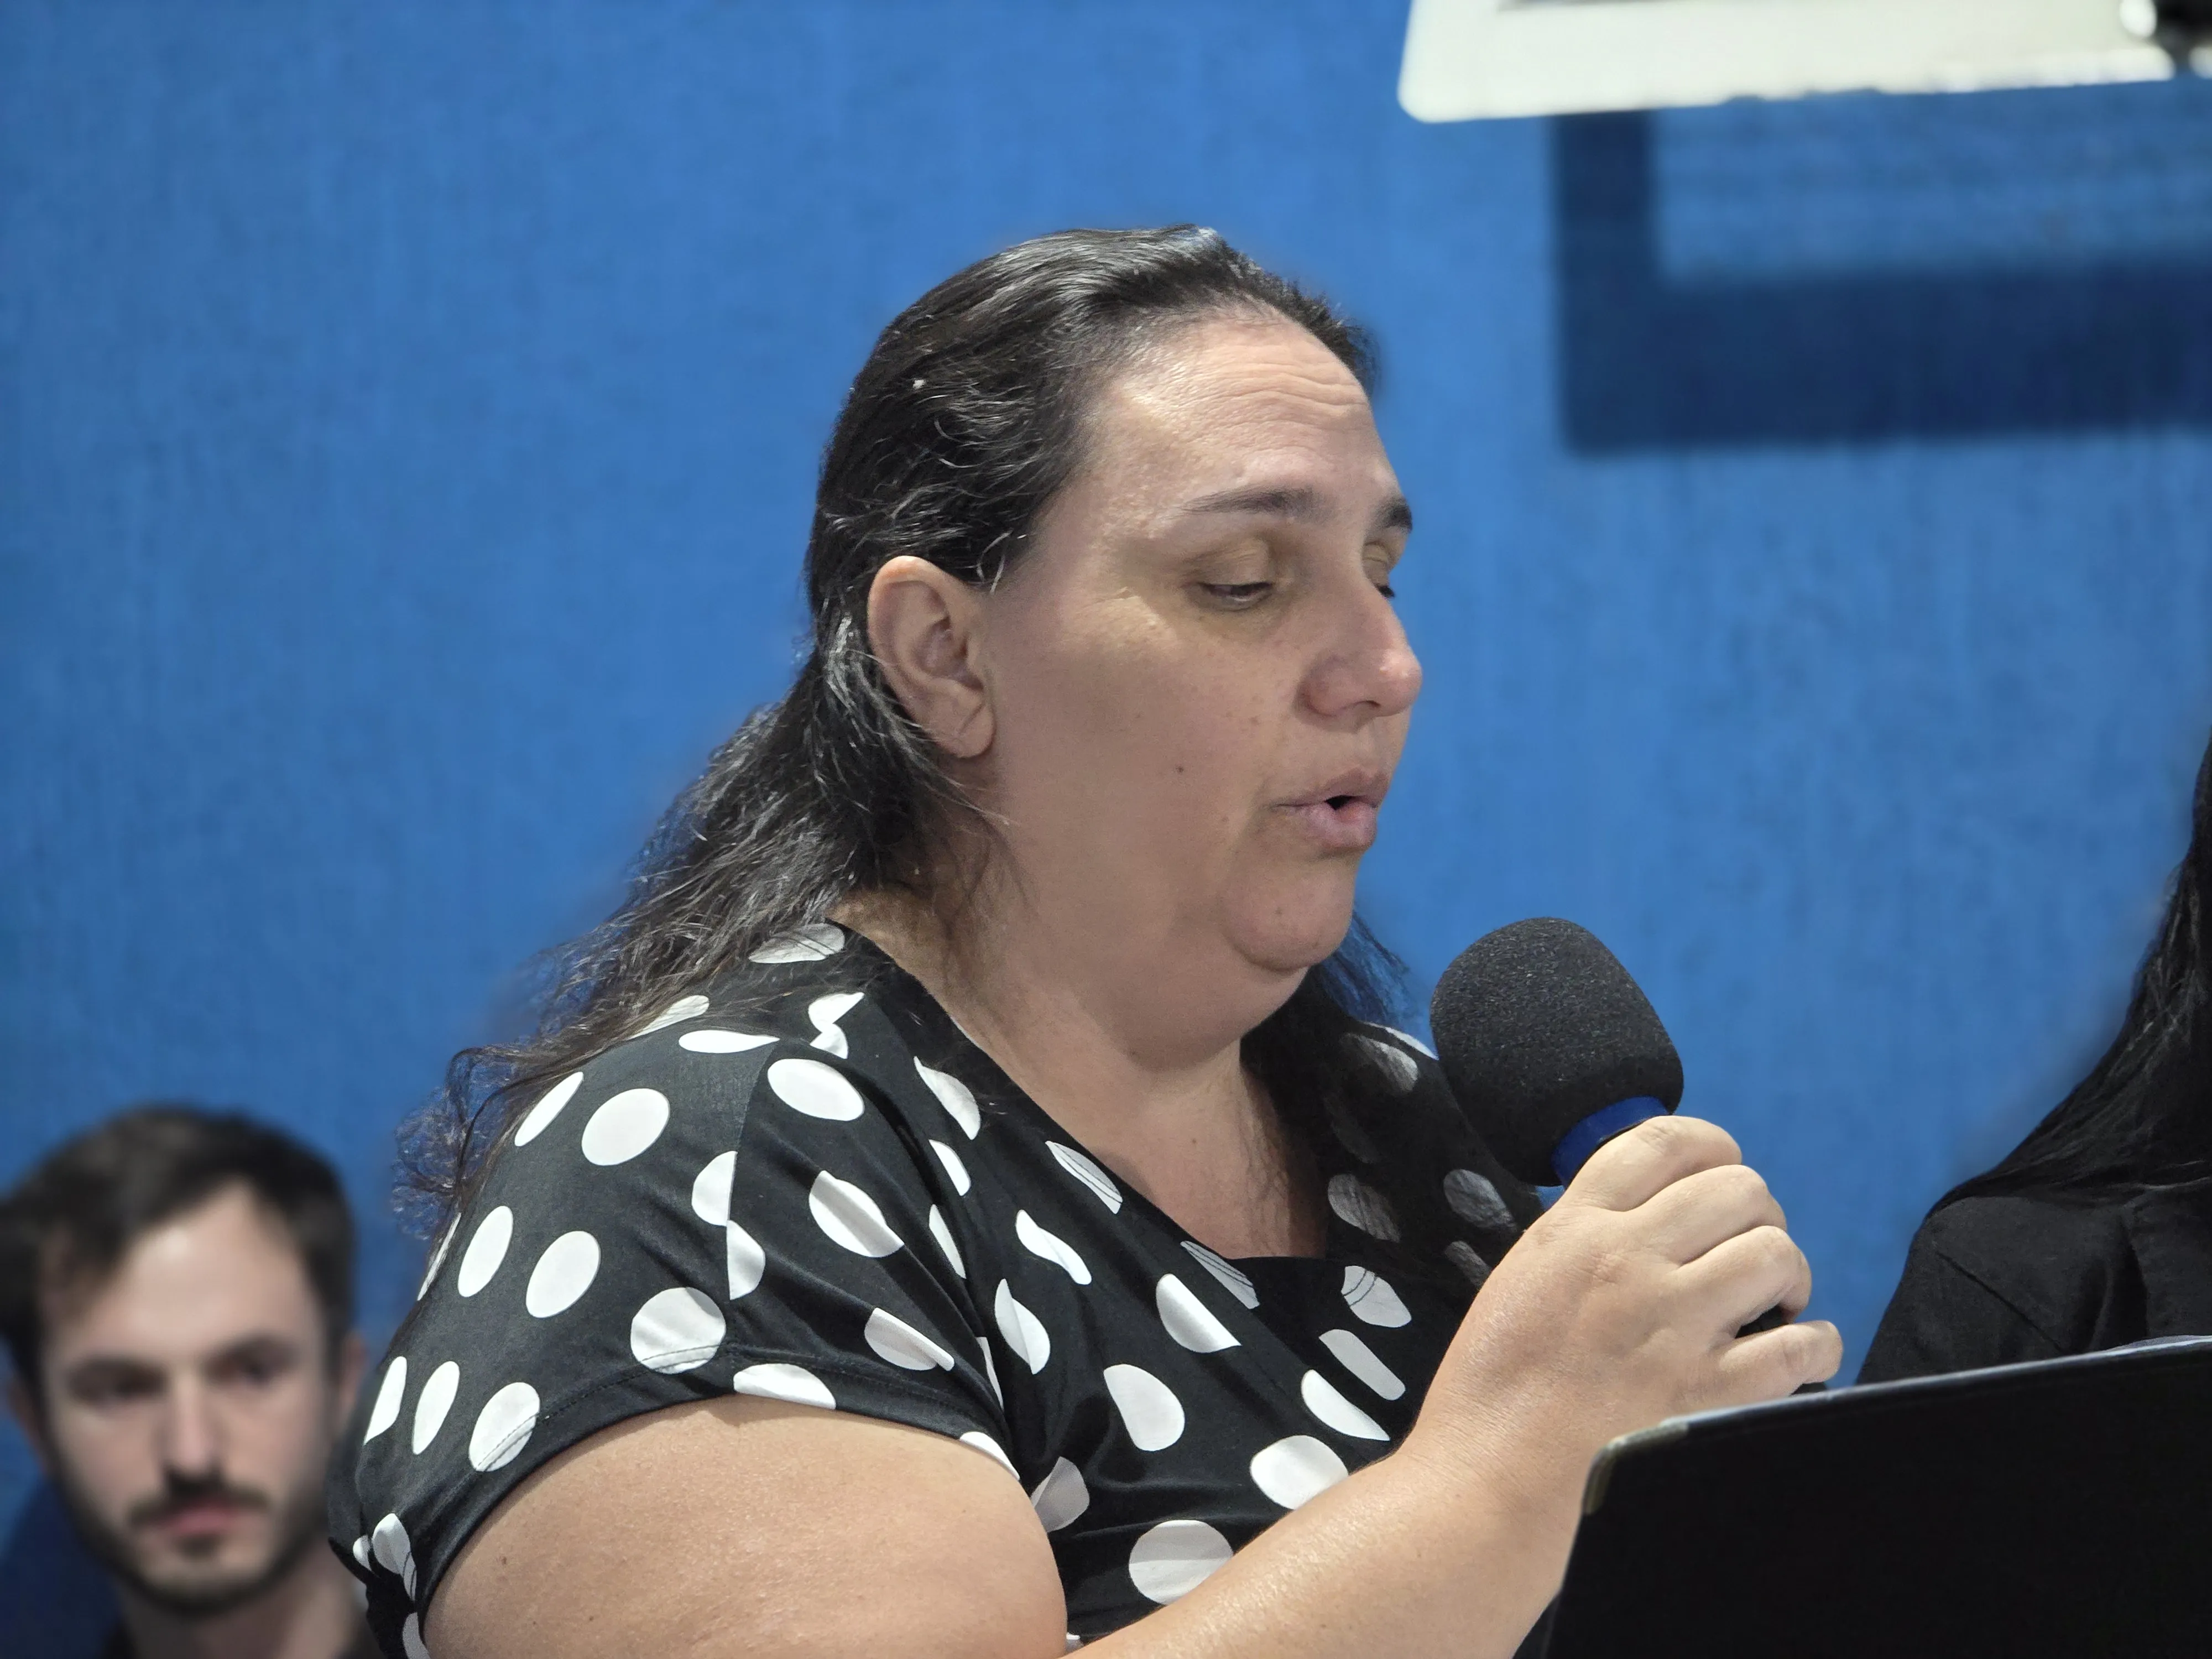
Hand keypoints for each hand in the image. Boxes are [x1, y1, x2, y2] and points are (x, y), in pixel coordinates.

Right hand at [1410, 1115, 1842, 1512]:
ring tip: (1774, 1302)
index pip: (1664, 1143)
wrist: (1489, 1481)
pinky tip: (1799, 1354)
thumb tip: (1643, 1217)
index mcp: (1575, 1228)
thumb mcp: (1522, 1278)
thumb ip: (1580, 1238)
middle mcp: (1629, 1260)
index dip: (1712, 1147)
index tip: (1721, 1174)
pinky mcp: (1711, 1392)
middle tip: (1744, 1252)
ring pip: (1776, 1254)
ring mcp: (1674, 1325)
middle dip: (1756, 1214)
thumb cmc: (1493, 1389)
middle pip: (1738, 1189)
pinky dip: (1815, 1347)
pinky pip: (1801, 1348)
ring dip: (1788, 1273)